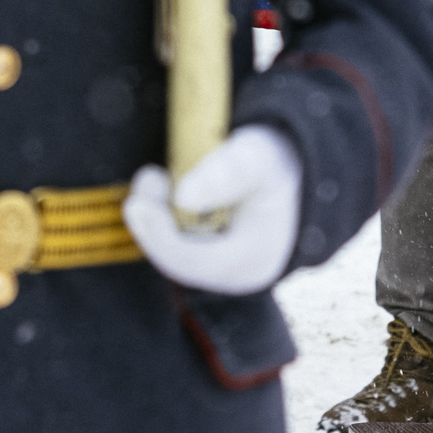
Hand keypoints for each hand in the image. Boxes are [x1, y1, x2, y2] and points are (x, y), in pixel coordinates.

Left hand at [125, 126, 305, 294]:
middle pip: (179, 258)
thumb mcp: (258, 157)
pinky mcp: (211, 257)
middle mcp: (236, 275)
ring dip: (159, 214)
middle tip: (147, 178)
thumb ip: (225, 172)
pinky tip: (166, 188)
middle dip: (155, 221)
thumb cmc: (277, 163)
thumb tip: (183, 195)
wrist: (296, 170)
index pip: (192, 262)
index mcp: (253, 261)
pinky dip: (167, 217)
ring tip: (156, 176)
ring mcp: (223, 269)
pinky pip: (178, 243)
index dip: (158, 236)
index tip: (136, 204)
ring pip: (175, 249)